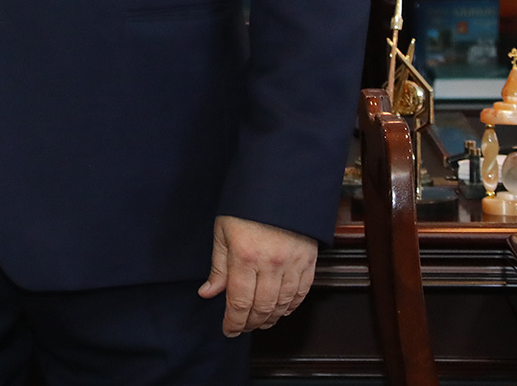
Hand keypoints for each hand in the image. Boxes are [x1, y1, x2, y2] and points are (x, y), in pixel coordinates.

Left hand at [198, 215, 317, 335]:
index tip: (228, 330)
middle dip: (250, 324)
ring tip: (260, 323)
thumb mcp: (223, 231)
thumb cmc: (246, 206)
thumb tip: (208, 293)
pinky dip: (291, 306)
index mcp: (244, 257)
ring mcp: (292, 264)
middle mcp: (270, 264)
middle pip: (261, 308)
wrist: (279, 185)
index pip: (238, 302)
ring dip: (270, 318)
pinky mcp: (308, 261)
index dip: (232, 322)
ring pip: (282, 304)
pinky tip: (282, 311)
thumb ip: (218, 266)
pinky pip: (301, 293)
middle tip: (242, 328)